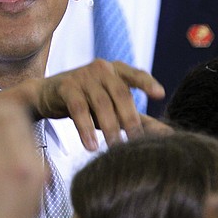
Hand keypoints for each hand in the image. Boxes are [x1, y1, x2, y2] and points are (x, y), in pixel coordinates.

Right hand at [31, 59, 164, 149]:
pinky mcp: (66, 86)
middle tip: (136, 143)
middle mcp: (102, 68)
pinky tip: (91, 146)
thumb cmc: (88, 101)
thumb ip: (141, 120)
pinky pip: (78, 108)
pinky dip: (85, 129)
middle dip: (129, 120)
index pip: (136, 74)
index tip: (159, 94)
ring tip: (114, 148)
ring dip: (109, 128)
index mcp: (117, 70)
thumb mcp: (114, 109)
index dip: (147, 83)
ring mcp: (83, 76)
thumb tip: (170, 136)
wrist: (47, 95)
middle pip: (120, 94)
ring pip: (101, 103)